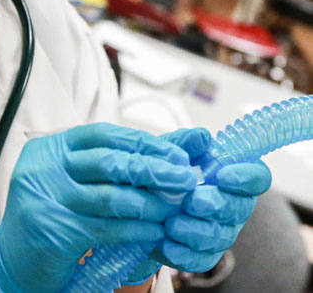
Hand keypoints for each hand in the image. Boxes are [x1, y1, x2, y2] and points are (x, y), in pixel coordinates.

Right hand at [0, 123, 197, 292]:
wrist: (13, 260)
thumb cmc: (50, 214)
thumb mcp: (69, 180)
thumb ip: (103, 167)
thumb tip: (156, 158)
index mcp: (50, 148)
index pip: (102, 135)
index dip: (140, 142)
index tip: (172, 154)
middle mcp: (45, 166)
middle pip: (109, 161)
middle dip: (153, 169)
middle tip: (184, 178)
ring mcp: (47, 197)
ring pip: (110, 195)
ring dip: (149, 202)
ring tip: (173, 206)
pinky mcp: (55, 230)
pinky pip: (106, 227)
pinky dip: (136, 228)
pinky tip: (155, 230)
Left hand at [153, 137, 271, 272]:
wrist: (141, 197)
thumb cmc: (164, 170)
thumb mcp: (169, 150)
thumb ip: (185, 142)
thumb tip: (202, 137)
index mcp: (230, 175)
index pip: (257, 176)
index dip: (246, 178)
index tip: (223, 175)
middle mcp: (232, 205)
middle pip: (239, 209)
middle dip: (216, 205)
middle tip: (192, 201)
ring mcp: (220, 231)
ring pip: (220, 236)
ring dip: (197, 231)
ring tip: (172, 224)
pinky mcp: (203, 253)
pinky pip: (202, 259)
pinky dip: (184, 254)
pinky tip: (167, 244)